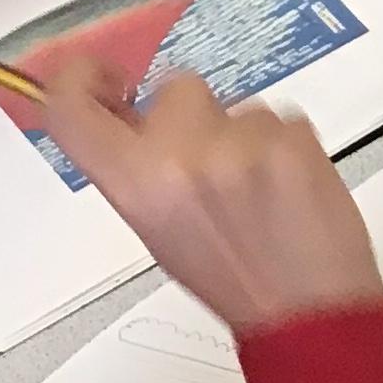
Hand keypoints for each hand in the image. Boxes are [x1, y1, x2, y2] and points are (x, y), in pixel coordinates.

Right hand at [41, 59, 382, 337]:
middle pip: (172, 88)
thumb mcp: (156, 231)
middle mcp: (181, 154)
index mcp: (135, 184)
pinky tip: (286, 186)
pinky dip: (281, 143)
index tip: (104, 75)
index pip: (72, 104)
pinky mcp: (295, 133)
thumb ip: (134, 169)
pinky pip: (279, 117)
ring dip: (239, 133)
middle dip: (187, 116)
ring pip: (231, 104)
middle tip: (209, 164)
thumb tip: (125, 116)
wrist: (310, 307)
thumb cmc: (233, 280)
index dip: (80, 78)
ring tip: (256, 188)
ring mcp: (242, 139)